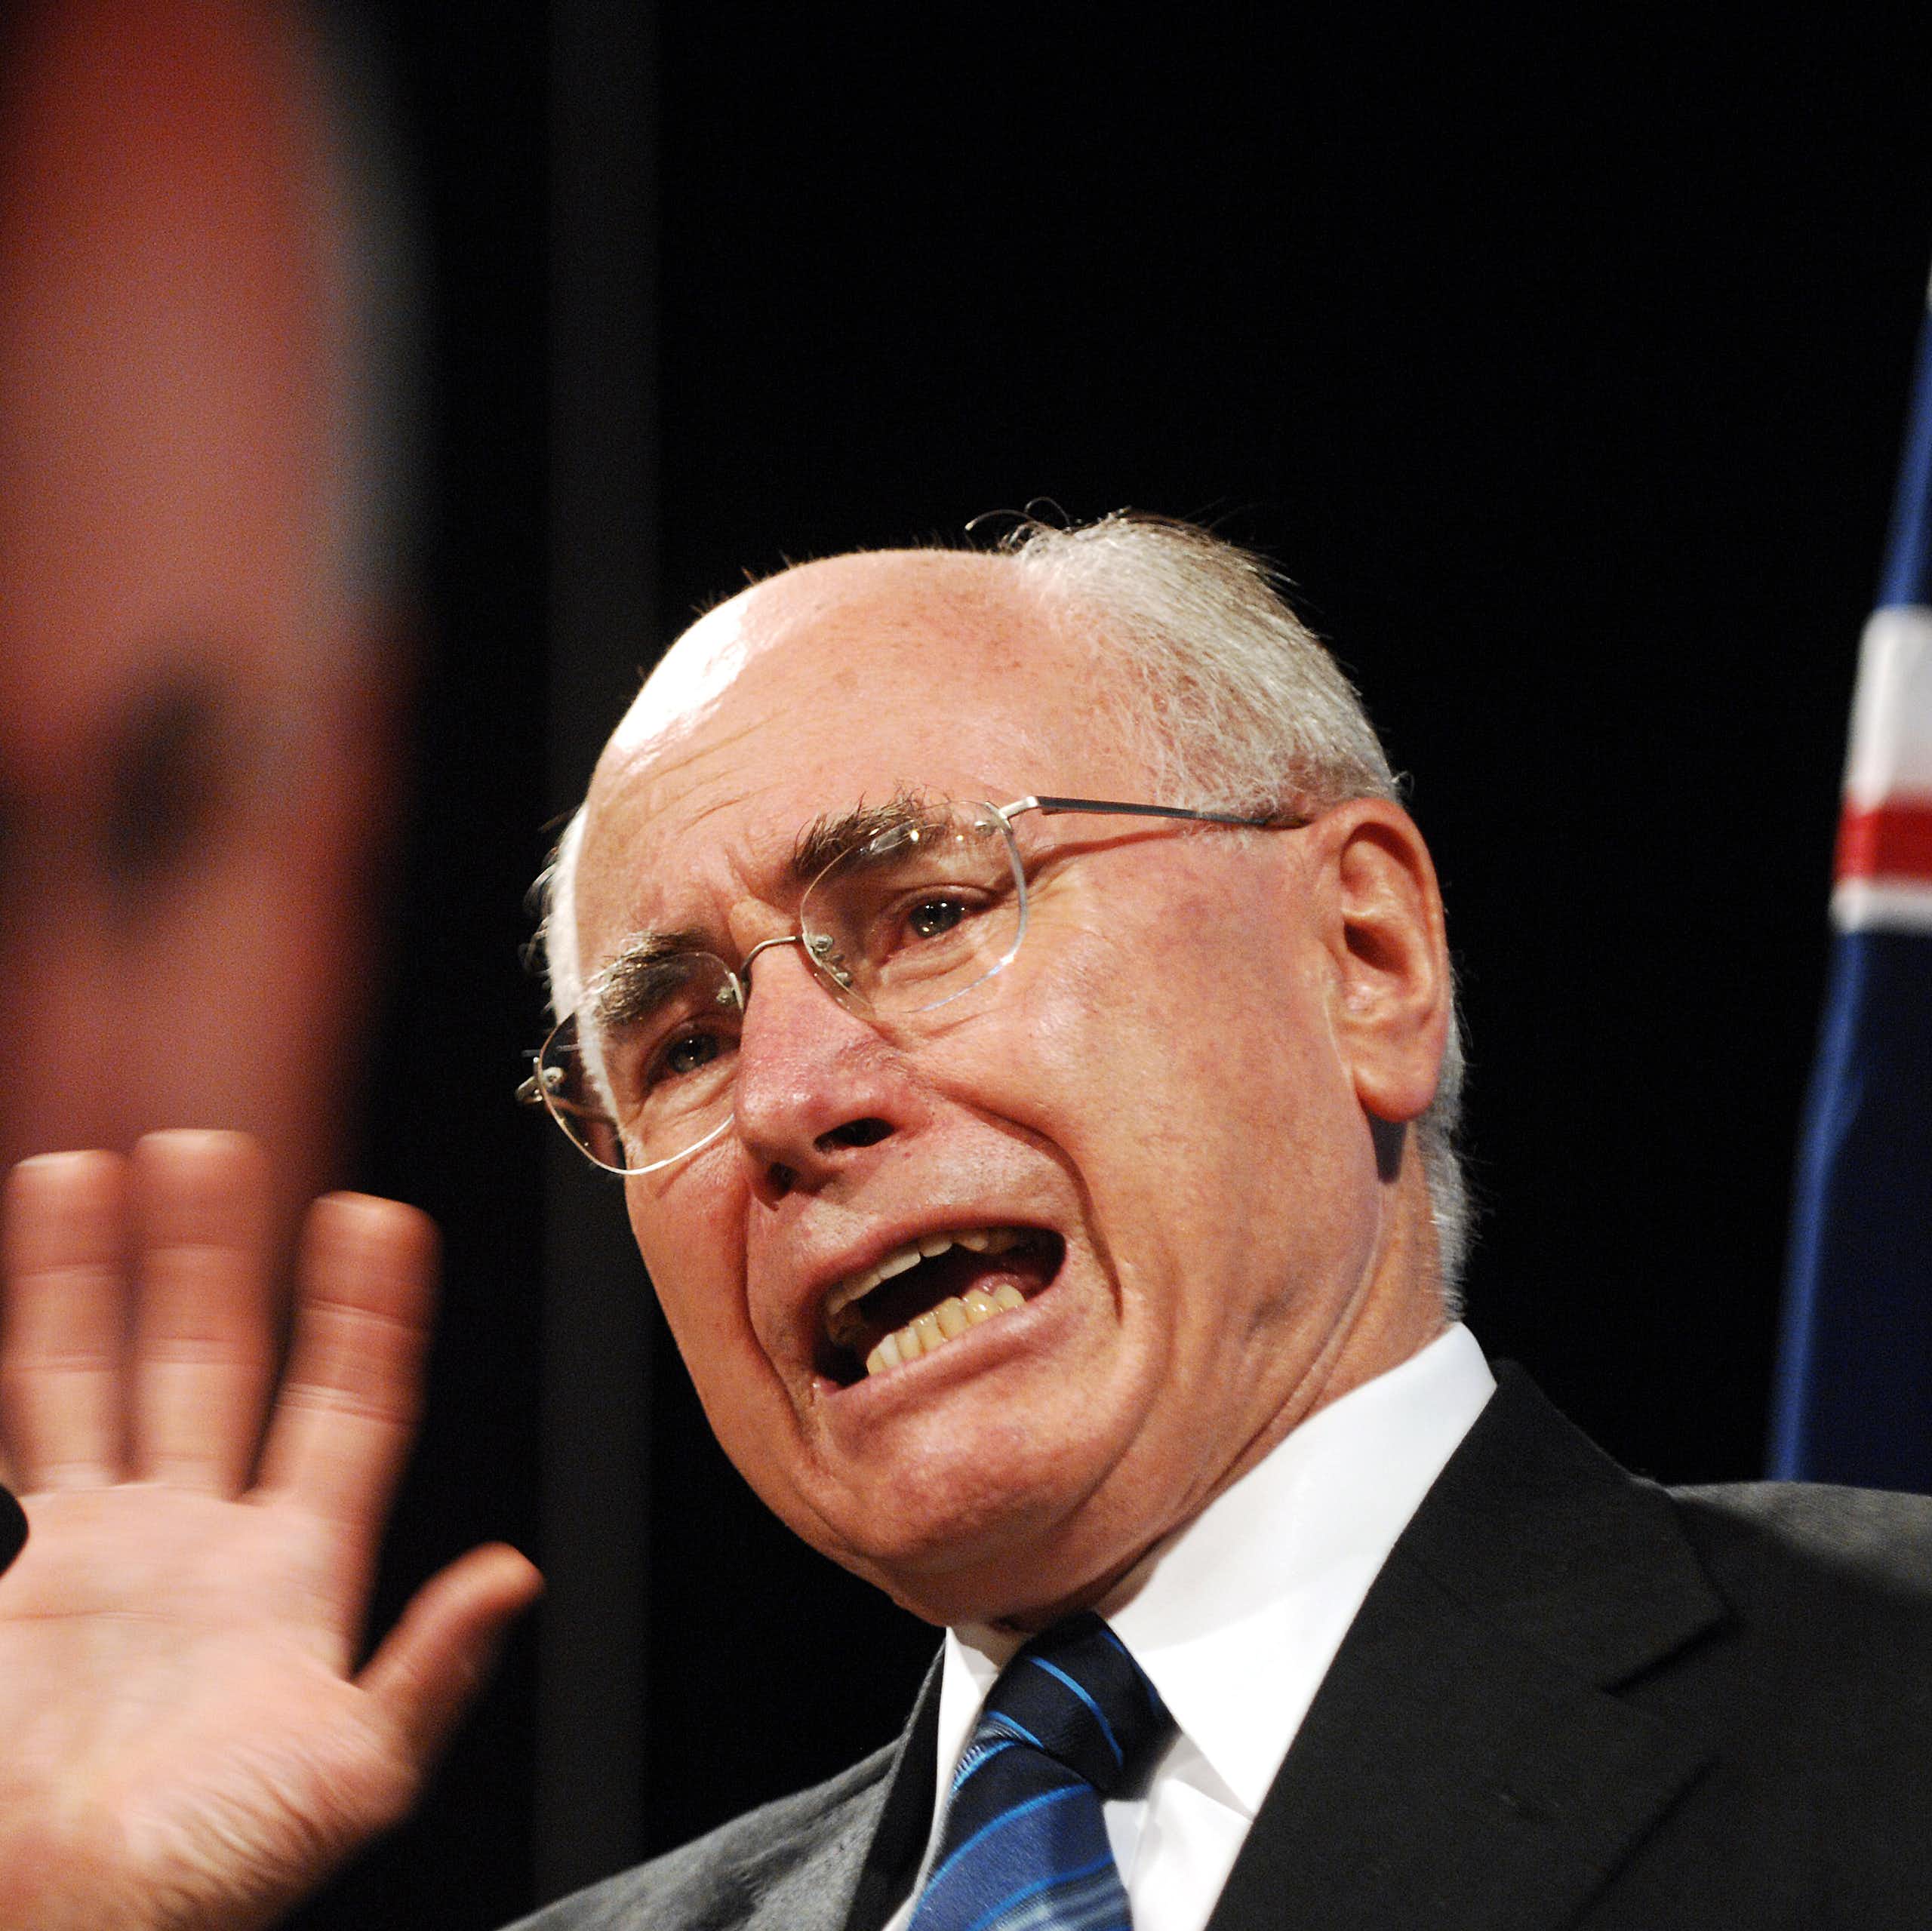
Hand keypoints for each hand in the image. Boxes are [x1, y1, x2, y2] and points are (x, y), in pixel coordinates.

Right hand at [0, 1133, 541, 1930]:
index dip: (368, 1312)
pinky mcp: (7, 1580)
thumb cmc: (205, 1880)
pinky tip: (22, 1278)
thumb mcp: (347, 1778)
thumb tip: (516, 1573)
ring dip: (90, 1277)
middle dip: (215, 1255)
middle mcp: (196, 1540)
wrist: (51, 1926)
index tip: (379, 1216)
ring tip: (88, 1168)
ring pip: (92, 1377)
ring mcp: (94, 1553)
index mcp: (291, 1571)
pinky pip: (4, 1445)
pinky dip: (18, 1355)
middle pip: (212, 1360)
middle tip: (216, 1147)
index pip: (348, 1406)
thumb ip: (431, 1673)